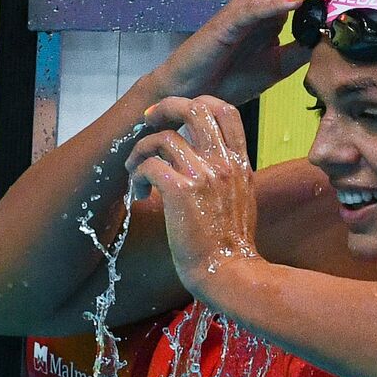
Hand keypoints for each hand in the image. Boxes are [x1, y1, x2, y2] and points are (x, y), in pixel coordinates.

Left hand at [125, 96, 259, 298]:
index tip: (174, 117)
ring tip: (136, 172)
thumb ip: (225, 173)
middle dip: (164, 108)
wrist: (228, 272)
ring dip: (140, 151)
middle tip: (147, 123)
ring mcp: (203, 176)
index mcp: (239, 163)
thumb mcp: (240, 199)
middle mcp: (223, 163)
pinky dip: (137, 175)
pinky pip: (150, 165)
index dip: (196, 103)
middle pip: (193, 109)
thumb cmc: (228, 244)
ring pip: (162, 138)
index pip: (225, 111)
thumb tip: (202, 155)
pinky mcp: (180, 193)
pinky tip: (140, 192)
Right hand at [151, 0, 364, 105]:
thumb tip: (331, 36)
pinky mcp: (229, 24)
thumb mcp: (278, 64)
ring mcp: (243, 9)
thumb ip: (303, 47)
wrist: (192, 92)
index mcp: (270, 5)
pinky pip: (257, 9)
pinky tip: (298, 2)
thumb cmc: (227, 76)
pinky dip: (278, 4)